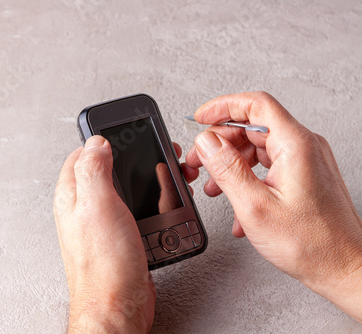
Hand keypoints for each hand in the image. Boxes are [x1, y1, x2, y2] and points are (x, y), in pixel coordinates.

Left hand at [54, 136, 154, 332]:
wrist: (117, 306)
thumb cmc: (104, 265)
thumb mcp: (97, 206)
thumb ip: (94, 169)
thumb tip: (96, 141)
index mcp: (72, 195)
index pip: (80, 154)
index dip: (101, 140)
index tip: (122, 134)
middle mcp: (83, 207)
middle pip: (101, 169)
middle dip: (125, 157)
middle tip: (145, 152)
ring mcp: (100, 222)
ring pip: (119, 189)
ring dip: (138, 179)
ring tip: (155, 172)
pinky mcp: (118, 236)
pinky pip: (130, 209)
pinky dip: (145, 201)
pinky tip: (156, 202)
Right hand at [185, 91, 361, 321]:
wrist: (342, 268)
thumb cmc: (311, 244)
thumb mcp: (255, 205)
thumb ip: (227, 168)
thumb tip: (206, 142)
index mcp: (296, 145)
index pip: (255, 105)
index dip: (223, 107)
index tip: (201, 117)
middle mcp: (304, 147)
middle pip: (252, 128)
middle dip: (220, 144)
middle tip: (199, 161)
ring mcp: (305, 161)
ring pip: (257, 148)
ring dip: (231, 165)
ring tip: (214, 187)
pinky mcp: (304, 176)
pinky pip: (268, 166)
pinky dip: (247, 179)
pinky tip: (237, 204)